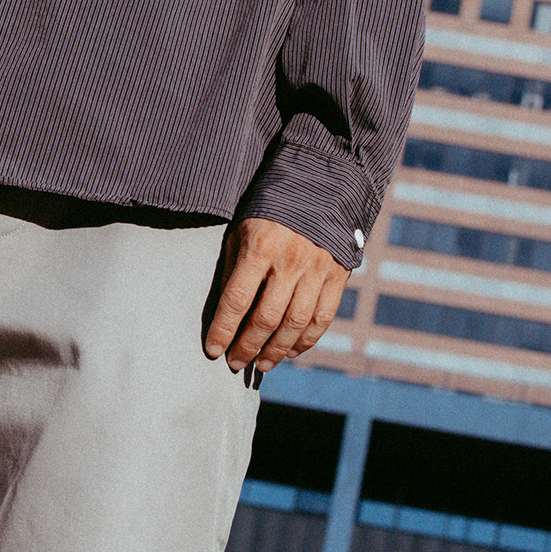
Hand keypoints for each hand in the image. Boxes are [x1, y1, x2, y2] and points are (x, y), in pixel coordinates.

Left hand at [204, 216, 349, 371]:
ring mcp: (317, 269)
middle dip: (248, 347)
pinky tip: (290, 352)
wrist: (318, 186)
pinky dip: (306, 341)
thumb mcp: (242, 231)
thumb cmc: (268, 210)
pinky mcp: (337, 275)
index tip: (213, 351)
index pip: (237, 299)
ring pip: (295, 325)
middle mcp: (290, 261)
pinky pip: (322, 318)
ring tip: (261, 365)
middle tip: (235, 364)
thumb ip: (234, 269)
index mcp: (260, 247)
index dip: (223, 329)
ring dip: (276, 351)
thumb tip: (225, 313)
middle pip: (266, 318)